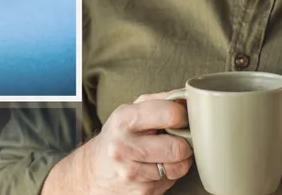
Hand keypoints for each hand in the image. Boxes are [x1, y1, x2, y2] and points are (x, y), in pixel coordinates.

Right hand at [48, 91, 193, 194]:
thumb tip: (188, 97)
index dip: (183, 116)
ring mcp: (132, 173)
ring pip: (179, 167)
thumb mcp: (130, 111)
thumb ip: (160, 100)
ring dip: (179, 161)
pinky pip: (172, 181)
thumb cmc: (118, 136)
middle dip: (184, 143)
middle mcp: (124, 147)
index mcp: (124, 119)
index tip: (182, 118)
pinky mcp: (141, 192)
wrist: (93, 170)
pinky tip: (155, 168)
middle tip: (176, 140)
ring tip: (165, 154)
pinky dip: (169, 175)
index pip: (170, 114)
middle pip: (178, 147)